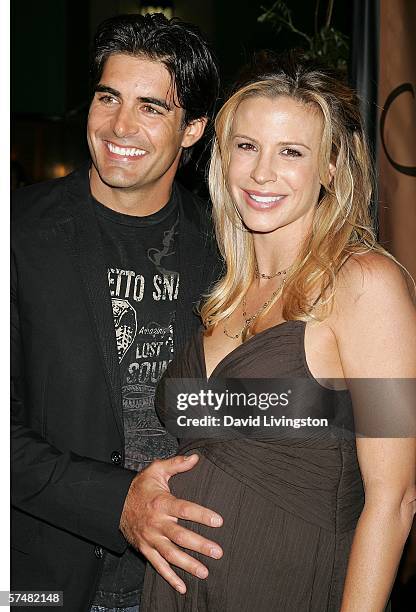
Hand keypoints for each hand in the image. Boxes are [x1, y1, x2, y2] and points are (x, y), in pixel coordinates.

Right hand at [119, 453, 222, 593]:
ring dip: (188, 564)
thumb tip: (196, 458)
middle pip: (180, 536)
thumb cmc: (140, 487)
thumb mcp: (156, 470)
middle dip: (199, 545)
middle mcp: (156, 523)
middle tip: (217, 552)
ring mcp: (150, 539)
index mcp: (161, 503)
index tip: (218, 520)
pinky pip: (158, 566)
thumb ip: (177, 464)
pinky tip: (183, 587)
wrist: (115, 503)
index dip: (201, 515)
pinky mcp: (145, 549)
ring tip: (205, 571)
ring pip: (170, 555)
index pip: (184, 509)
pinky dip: (170, 577)